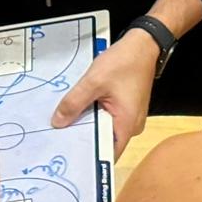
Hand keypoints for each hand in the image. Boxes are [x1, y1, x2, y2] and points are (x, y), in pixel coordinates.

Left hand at [50, 29, 158, 157]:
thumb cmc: (124, 62)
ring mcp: (130, 117)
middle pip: (103, 141)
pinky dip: (94, 115)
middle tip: (59, 140)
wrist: (144, 44)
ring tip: (65, 125)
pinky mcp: (126, 108)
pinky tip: (79, 110)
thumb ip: (74, 103)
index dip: (86, 156)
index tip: (66, 156)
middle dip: (82, 138)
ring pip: (104, 128)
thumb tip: (57, 123)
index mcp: (126, 125)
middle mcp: (131, 126)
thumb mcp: (93, 81)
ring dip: (87, 124)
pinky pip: (108, 118)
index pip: (106, 154)